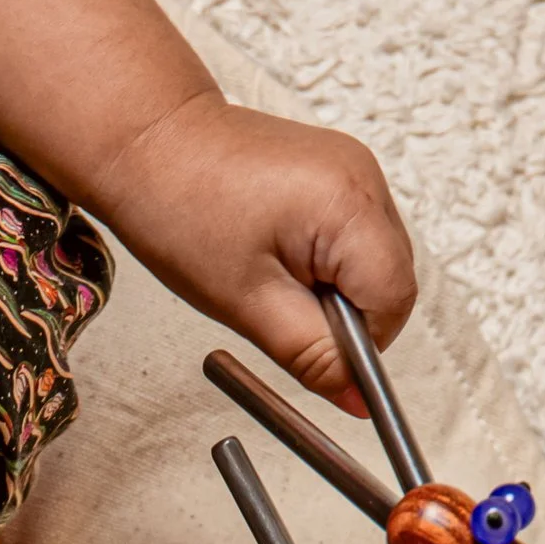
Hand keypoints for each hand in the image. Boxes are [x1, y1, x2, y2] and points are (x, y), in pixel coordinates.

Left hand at [108, 89, 416, 410]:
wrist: (149, 141)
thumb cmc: (181, 209)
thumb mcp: (248, 304)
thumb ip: (313, 356)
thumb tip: (359, 402)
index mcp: (349, 205)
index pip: (394, 302)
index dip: (357, 343)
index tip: (310, 348)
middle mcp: (365, 178)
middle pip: (391, 283)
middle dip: (344, 318)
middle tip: (278, 309)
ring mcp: (355, 170)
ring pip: (372, 264)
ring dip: (332, 291)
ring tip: (271, 276)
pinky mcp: (339, 171)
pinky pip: (354, 239)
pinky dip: (324, 264)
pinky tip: (278, 256)